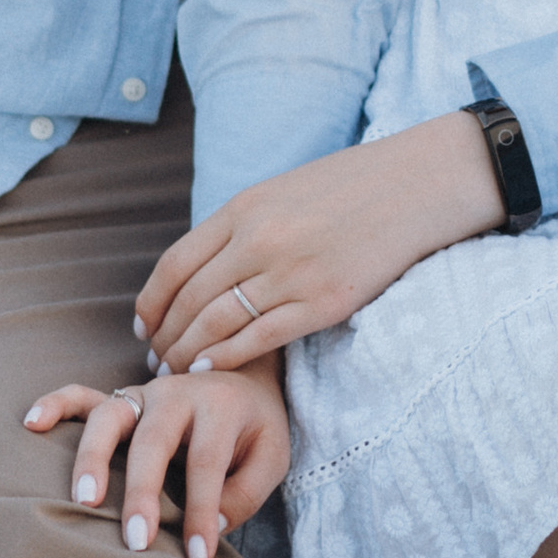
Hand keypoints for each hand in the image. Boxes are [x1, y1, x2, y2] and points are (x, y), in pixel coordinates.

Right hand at [24, 359, 290, 557]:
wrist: (247, 377)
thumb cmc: (255, 428)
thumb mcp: (272, 457)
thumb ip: (244, 493)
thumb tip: (208, 527)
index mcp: (220, 406)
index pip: (206, 465)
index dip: (200, 513)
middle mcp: (177, 394)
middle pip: (153, 442)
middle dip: (142, 493)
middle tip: (136, 541)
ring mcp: (144, 392)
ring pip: (110, 418)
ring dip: (94, 457)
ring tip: (85, 500)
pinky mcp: (122, 398)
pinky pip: (81, 395)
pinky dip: (56, 404)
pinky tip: (32, 424)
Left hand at [135, 111, 505, 372]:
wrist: (415, 185)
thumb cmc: (350, 188)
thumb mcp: (281, 192)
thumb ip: (241, 227)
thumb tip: (202, 270)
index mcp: (243, 208)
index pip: (174, 264)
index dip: (150, 303)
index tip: (142, 327)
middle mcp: (258, 240)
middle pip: (190, 300)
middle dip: (165, 337)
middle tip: (155, 362)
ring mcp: (290, 273)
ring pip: (217, 323)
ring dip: (188, 353)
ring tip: (176, 372)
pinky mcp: (323, 303)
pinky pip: (259, 338)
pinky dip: (227, 357)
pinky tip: (210, 369)